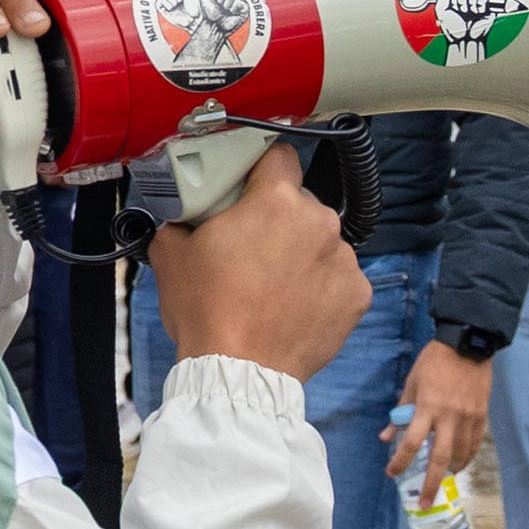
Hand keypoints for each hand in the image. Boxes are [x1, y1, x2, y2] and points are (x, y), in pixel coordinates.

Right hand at [144, 145, 370, 380]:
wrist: (238, 373)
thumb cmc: (206, 310)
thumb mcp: (171, 254)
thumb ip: (180, 220)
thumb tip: (183, 217)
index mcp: (276, 201)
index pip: (279, 156)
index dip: (262, 167)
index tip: (251, 183)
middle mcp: (319, 222)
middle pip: (301, 204)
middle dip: (280, 219)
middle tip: (253, 248)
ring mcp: (344, 260)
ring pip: (322, 242)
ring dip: (303, 254)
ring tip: (275, 286)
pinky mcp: (357, 295)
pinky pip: (339, 278)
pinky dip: (322, 287)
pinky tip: (296, 306)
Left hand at [384, 341, 490, 498]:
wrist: (469, 344)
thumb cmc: (434, 362)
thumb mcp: (411, 383)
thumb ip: (400, 412)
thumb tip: (385, 436)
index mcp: (427, 407)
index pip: (411, 443)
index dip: (399, 462)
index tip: (391, 473)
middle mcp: (448, 417)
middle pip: (439, 459)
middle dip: (430, 485)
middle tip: (424, 503)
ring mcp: (468, 418)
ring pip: (460, 455)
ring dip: (450, 472)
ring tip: (441, 481)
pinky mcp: (481, 416)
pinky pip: (474, 444)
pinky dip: (466, 457)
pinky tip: (459, 464)